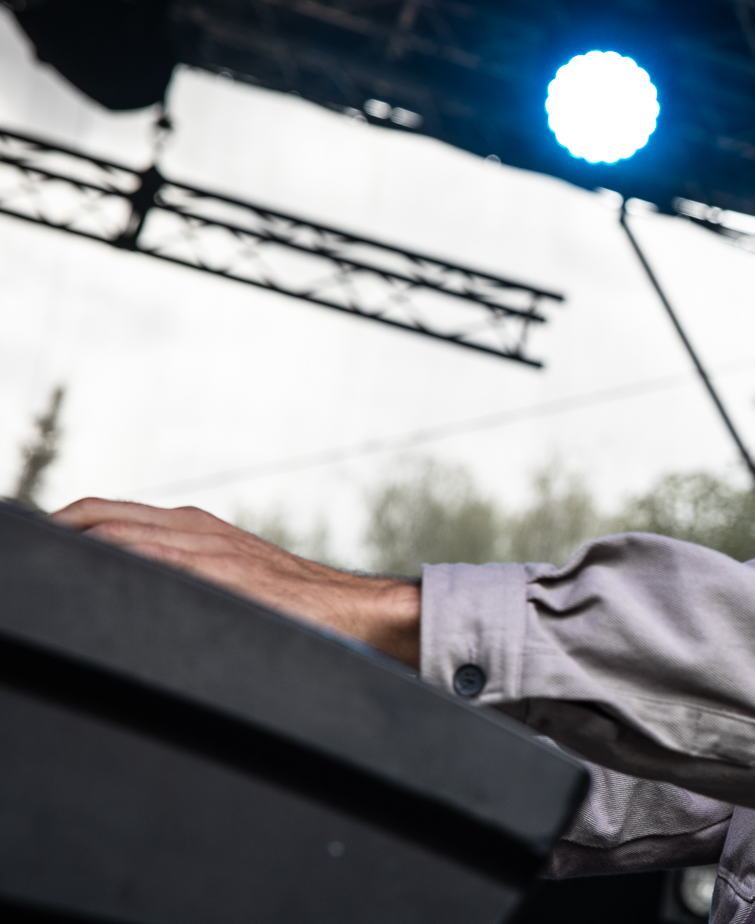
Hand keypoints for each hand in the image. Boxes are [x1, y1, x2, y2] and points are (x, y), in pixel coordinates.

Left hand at [50, 498, 420, 666]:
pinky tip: (82, 577)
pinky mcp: (216, 572)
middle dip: (52, 529)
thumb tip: (145, 600)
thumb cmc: (297, 607)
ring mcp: (203, 548)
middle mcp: (193, 528)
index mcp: (193, 527)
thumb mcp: (234, 579)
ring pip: (113, 530)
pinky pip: (147, 556)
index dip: (62, 525)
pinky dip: (108, 557)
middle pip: (96, 514)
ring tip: (35, 566)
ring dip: (70, 541)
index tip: (32, 547)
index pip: (106, 514)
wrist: (354, 610)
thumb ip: (190, 577)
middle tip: (20, 555)